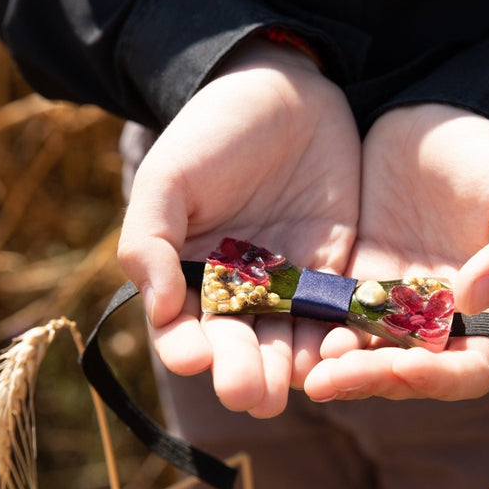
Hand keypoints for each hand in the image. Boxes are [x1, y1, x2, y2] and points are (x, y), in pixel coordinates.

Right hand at [118, 39, 359, 416]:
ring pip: (286, 342)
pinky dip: (337, 338)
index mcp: (188, 276)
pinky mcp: (334, 275)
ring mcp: (287, 287)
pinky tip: (339, 354)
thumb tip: (157, 308)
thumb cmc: (215, 130)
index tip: (195, 358)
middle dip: (241, 374)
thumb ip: (149, 240)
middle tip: (250, 397)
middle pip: (237, 347)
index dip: (185, 348)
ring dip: (288, 370)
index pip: (182, 329)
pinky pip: (335, 316)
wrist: (287, 91)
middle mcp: (237, 293)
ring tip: (291, 389)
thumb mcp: (170, 176)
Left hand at [304, 104, 488, 401]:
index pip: (469, 372)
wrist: (437, 119)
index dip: (439, 379)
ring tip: (308, 370)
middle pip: (408, 374)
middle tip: (330, 379)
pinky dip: (311, 330)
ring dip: (337, 369)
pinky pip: (329, 317)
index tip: (404, 365)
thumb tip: (477, 301)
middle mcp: (439, 324)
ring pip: (362, 355)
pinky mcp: (351, 283)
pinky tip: (286, 330)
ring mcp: (390, 307)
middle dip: (372, 380)